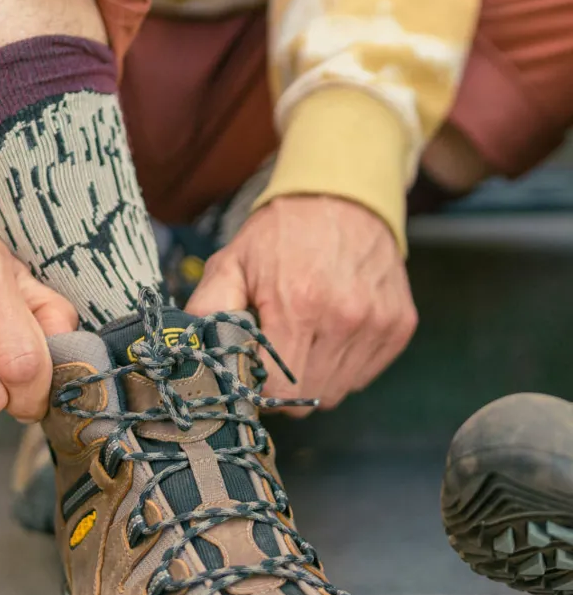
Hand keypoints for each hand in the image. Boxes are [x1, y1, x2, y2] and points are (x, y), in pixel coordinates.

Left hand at [186, 196, 416, 413]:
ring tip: (305, 338)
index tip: (253, 370)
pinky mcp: (399, 327)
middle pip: (310, 399)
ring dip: (316, 376)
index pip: (281, 392)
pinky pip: (363, 376)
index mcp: (300, 304)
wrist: (343, 195)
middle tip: (278, 351)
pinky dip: (344, 365)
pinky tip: (331, 333)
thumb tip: (193, 354)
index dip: (261, 389)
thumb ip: (207, 309)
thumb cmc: (281, 235)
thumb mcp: (230, 262)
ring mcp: (378, 323)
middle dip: (287, 386)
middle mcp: (346, 318)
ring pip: (338, 392)